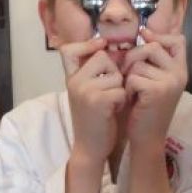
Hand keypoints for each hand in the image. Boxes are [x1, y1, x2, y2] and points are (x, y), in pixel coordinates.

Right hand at [60, 37, 125, 164]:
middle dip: (114, 72)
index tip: (101, 45)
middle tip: (111, 91)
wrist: (89, 148)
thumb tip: (109, 49)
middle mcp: (74, 81)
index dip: (86, 44)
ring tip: (112, 103)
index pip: (68, 49)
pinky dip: (123, 100)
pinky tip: (114, 111)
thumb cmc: (94, 120)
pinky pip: (121, 89)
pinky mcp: (97, 100)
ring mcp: (84, 90)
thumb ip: (93, 74)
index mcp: (70, 78)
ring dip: (120, 89)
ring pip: (116, 75)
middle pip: (103, 57)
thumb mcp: (87, 93)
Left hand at [120, 29, 187, 150]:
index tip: (144, 39)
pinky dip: (127, 88)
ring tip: (132, 92)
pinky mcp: (158, 90)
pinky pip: (133, 77)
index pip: (177, 40)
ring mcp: (170, 82)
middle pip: (153, 47)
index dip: (159, 36)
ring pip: (139, 63)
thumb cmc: (146, 109)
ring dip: (129, 76)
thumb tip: (144, 31)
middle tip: (129, 75)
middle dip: (134, 57)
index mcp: (181, 70)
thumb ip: (153, 60)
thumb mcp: (155, 81)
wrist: (148, 138)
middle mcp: (180, 74)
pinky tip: (131, 100)